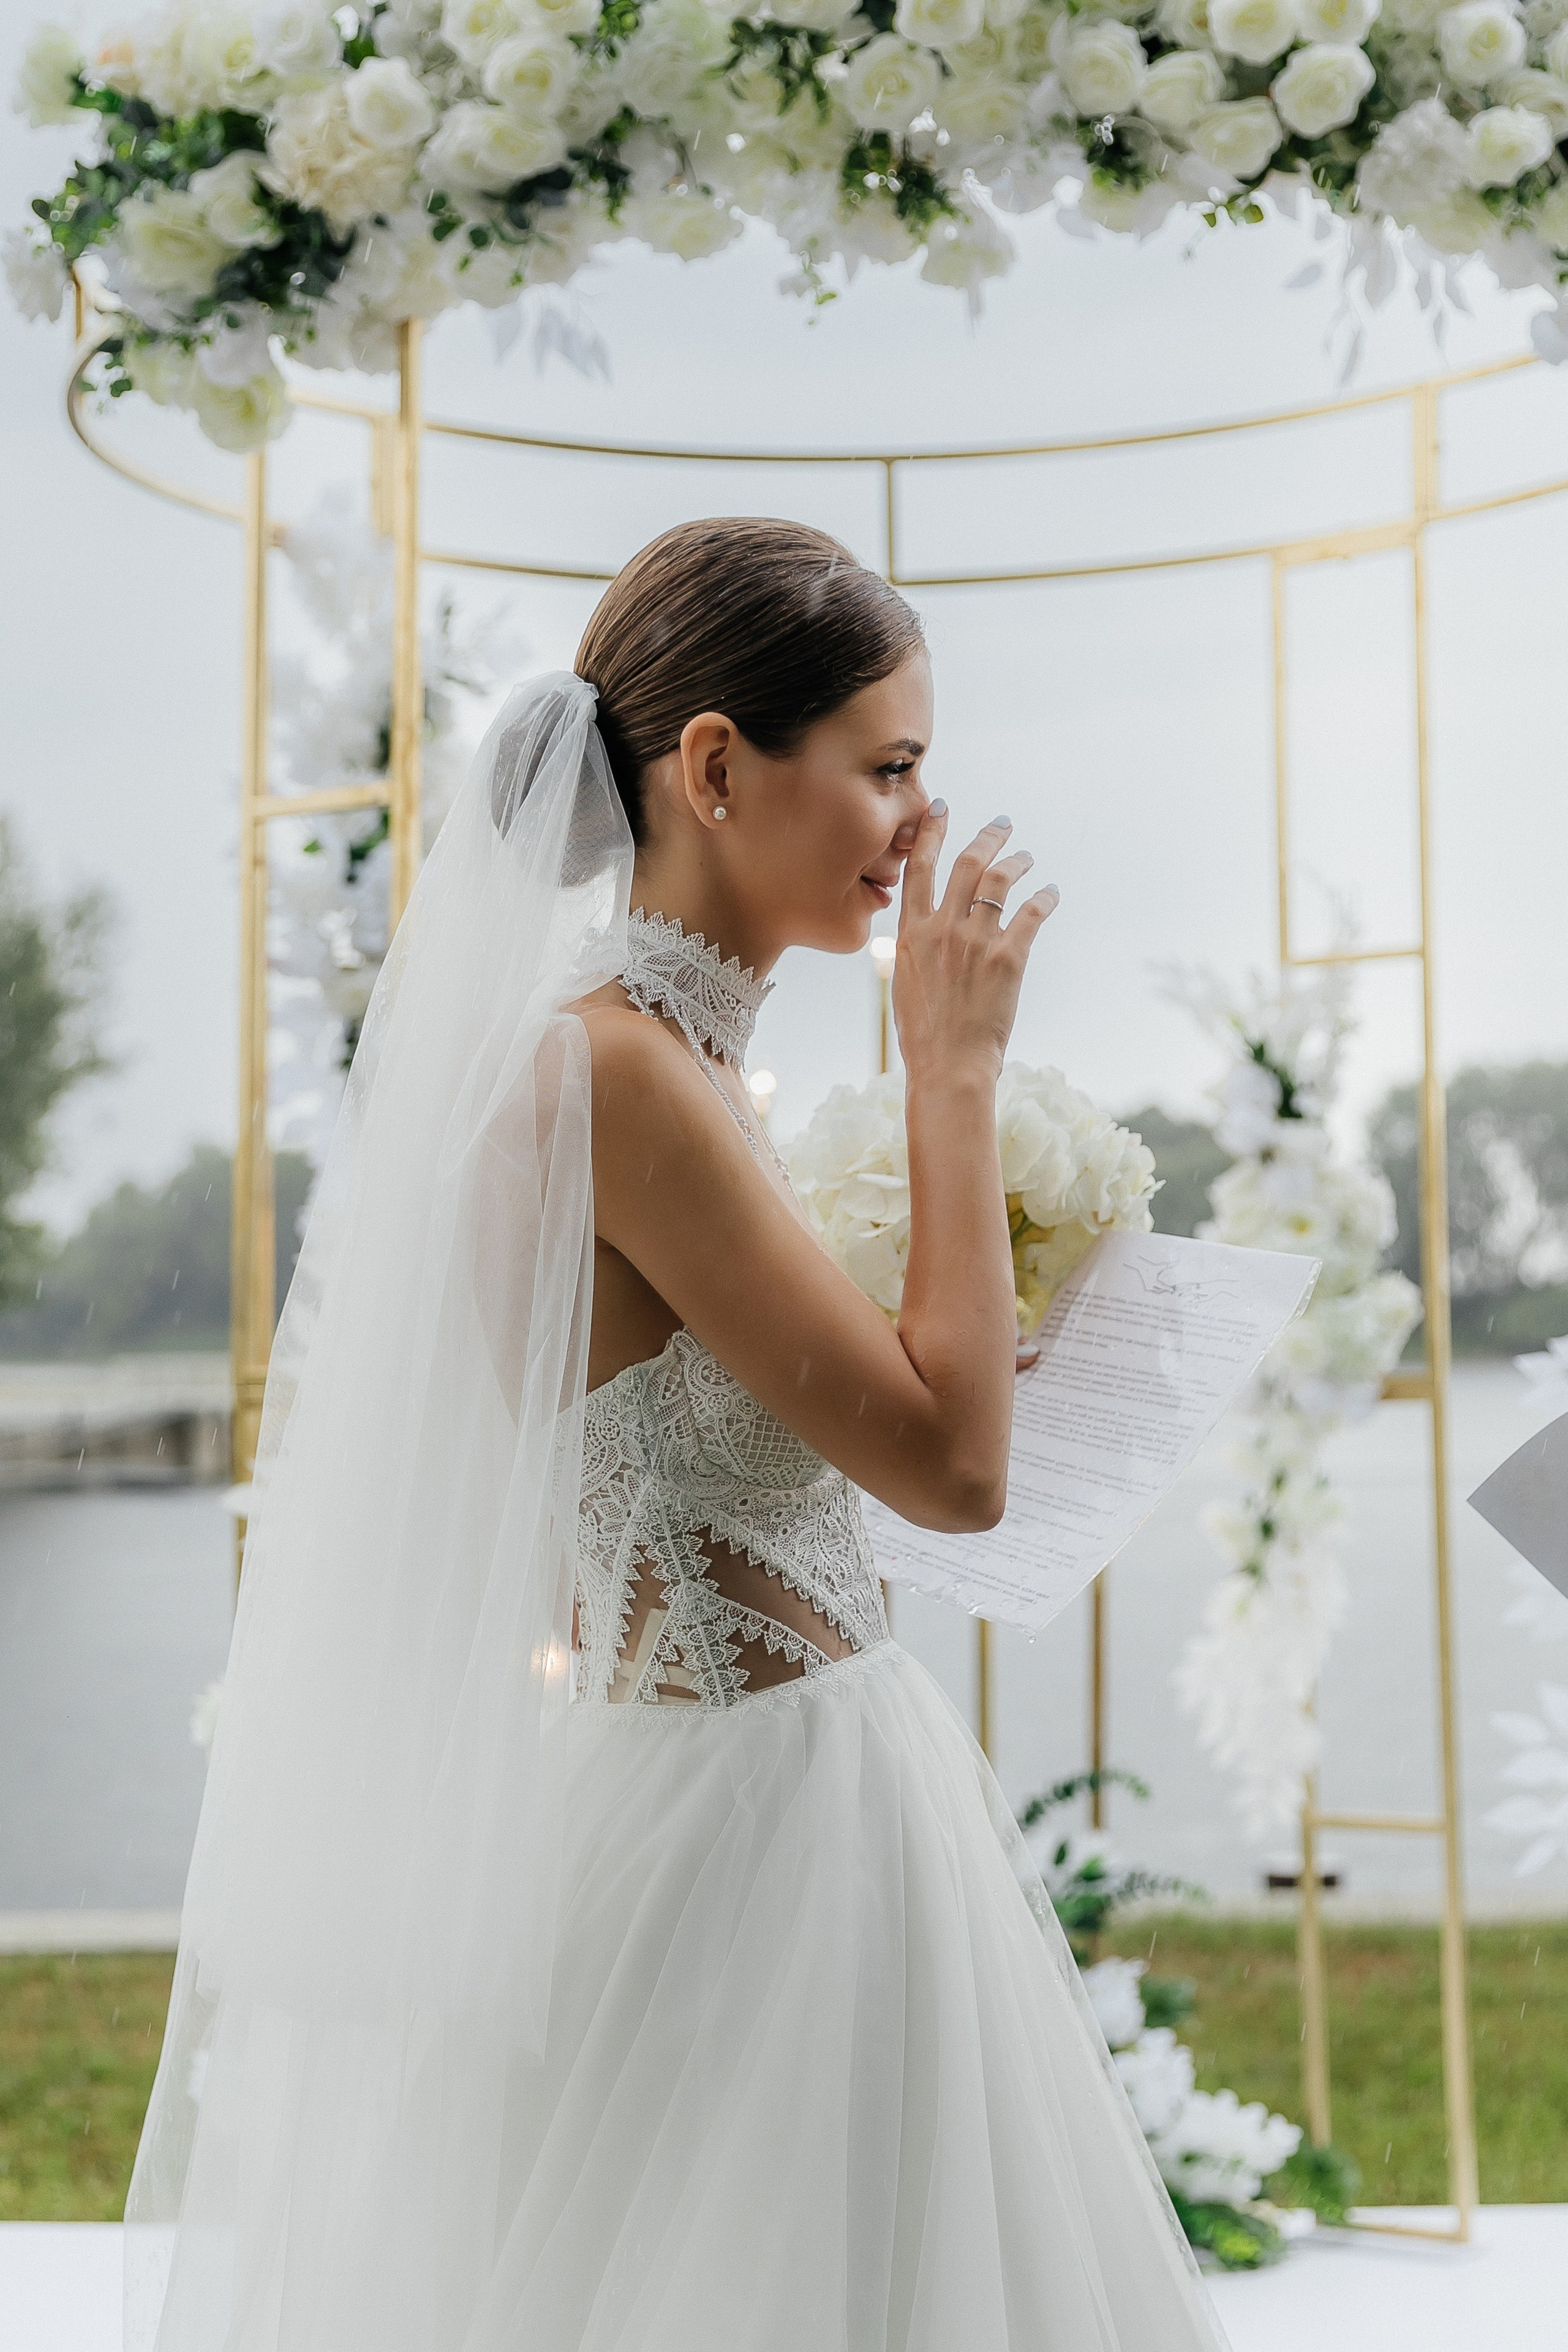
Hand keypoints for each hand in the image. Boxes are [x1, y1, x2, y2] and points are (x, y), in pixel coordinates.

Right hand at [892, 806, 1058, 1086]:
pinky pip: (1031, 913)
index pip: (918, 869)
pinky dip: (1044, 897)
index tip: (941, 808)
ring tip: (1027, 858)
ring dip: (1017, 862)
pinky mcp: (1009, 958)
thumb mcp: (906, 984)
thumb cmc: (924, 1035)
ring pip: (1000, 880)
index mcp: (911, 935)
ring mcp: (976, 941)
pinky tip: (1051, 893)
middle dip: (987, 837)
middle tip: (1002, 825)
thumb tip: (923, 934)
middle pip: (967, 863)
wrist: (948, 1066)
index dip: (931, 833)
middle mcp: (942, 929)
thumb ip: (916, 950)